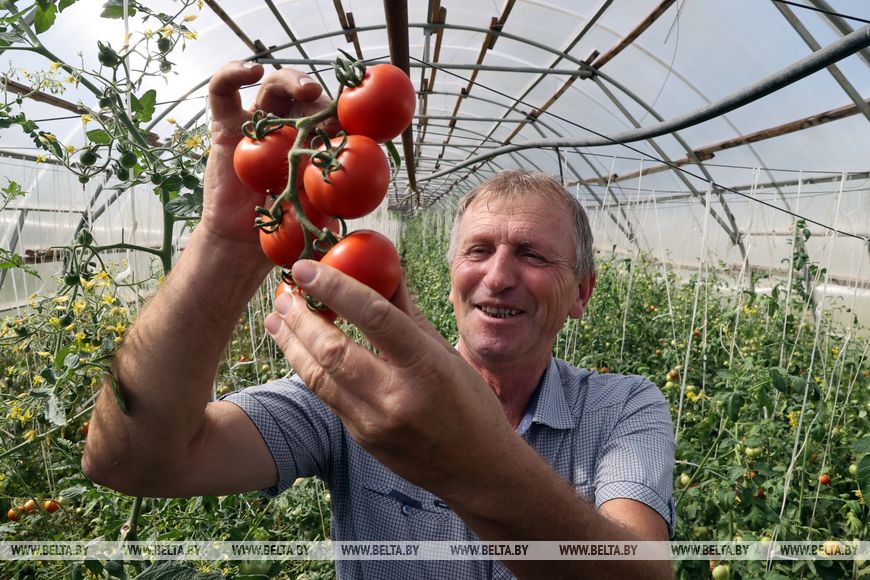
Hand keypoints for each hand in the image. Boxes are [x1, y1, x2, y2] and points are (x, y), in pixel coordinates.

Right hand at [201, 62, 338, 250]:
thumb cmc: (284, 228)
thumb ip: (338, 195)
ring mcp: (255, 126)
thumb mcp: (319, 211)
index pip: (328, 115)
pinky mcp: (225, 127)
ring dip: (291, 80)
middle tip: (332, 106)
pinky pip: (222, 92)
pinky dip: (232, 74)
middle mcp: (285, 128)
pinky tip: (250, 71)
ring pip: (272, 87)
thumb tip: (369, 191)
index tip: (356, 119)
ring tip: (308, 89)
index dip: (342, 110)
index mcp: (311, 143)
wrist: (243, 244)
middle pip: (303, 95)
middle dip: (319, 95)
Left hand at [264, 260, 518, 498]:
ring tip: (277, 316)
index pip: (374, 317)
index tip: (307, 267)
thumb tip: (384, 271)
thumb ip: (409, 314)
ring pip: (318, 376)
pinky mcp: (362, 439)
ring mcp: (375, 423)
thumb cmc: (470, 404)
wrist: (477, 470)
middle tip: (284, 292)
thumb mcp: (448, 353)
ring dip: (292, 343)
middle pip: (333, 350)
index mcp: (427, 367)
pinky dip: (309, 368)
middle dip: (301, 317)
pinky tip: (298, 348)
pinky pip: (327, 397)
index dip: (335, 288)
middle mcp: (398, 397)